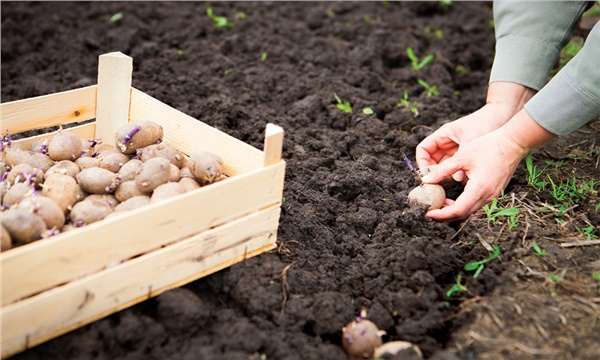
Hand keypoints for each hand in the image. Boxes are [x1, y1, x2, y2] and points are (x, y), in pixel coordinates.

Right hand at [415, 103, 512, 179]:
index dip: (422, 162)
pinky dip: (459, 174)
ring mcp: (456, 149)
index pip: (423, 150)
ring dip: (447, 175)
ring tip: (450, 185)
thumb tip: (457, 179)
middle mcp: (447, 143)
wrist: (503, 116)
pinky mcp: (467, 156)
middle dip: (434, 172)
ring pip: (445, 166)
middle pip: (432, 160)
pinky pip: (458, 168)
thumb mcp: (470, 140)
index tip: (426, 174)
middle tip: (438, 184)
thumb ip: (462, 159)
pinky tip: (465, 181)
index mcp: (443, 135)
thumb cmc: (484, 123)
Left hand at [420, 110, 555, 221]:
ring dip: (452, 211)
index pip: (457, 211)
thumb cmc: (488, 146)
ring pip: (469, 212)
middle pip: (463, 215)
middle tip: (429, 212)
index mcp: (479, 188)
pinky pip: (475, 205)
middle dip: (444, 216)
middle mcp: (487, 196)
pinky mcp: (494, 192)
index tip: (427, 213)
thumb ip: (442, 170)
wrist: (513, 142)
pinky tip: (450, 199)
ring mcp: (492, 195)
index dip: (441, 215)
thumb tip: (425, 180)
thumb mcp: (461, 157)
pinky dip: (461, 206)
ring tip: (437, 205)